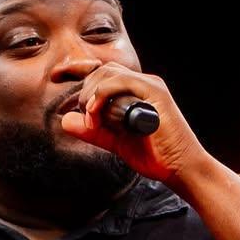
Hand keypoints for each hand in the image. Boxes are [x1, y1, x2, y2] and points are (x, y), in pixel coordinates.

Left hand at [58, 63, 206, 188]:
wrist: (181, 169)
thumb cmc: (155, 155)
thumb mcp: (115, 142)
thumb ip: (93, 131)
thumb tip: (66, 120)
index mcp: (135, 92)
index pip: (102, 74)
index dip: (79, 75)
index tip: (58, 81)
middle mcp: (142, 84)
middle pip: (102, 70)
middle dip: (85, 91)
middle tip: (86, 117)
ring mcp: (150, 86)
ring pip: (109, 73)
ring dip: (92, 93)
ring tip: (91, 117)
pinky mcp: (155, 92)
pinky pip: (121, 82)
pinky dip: (103, 95)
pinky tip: (96, 112)